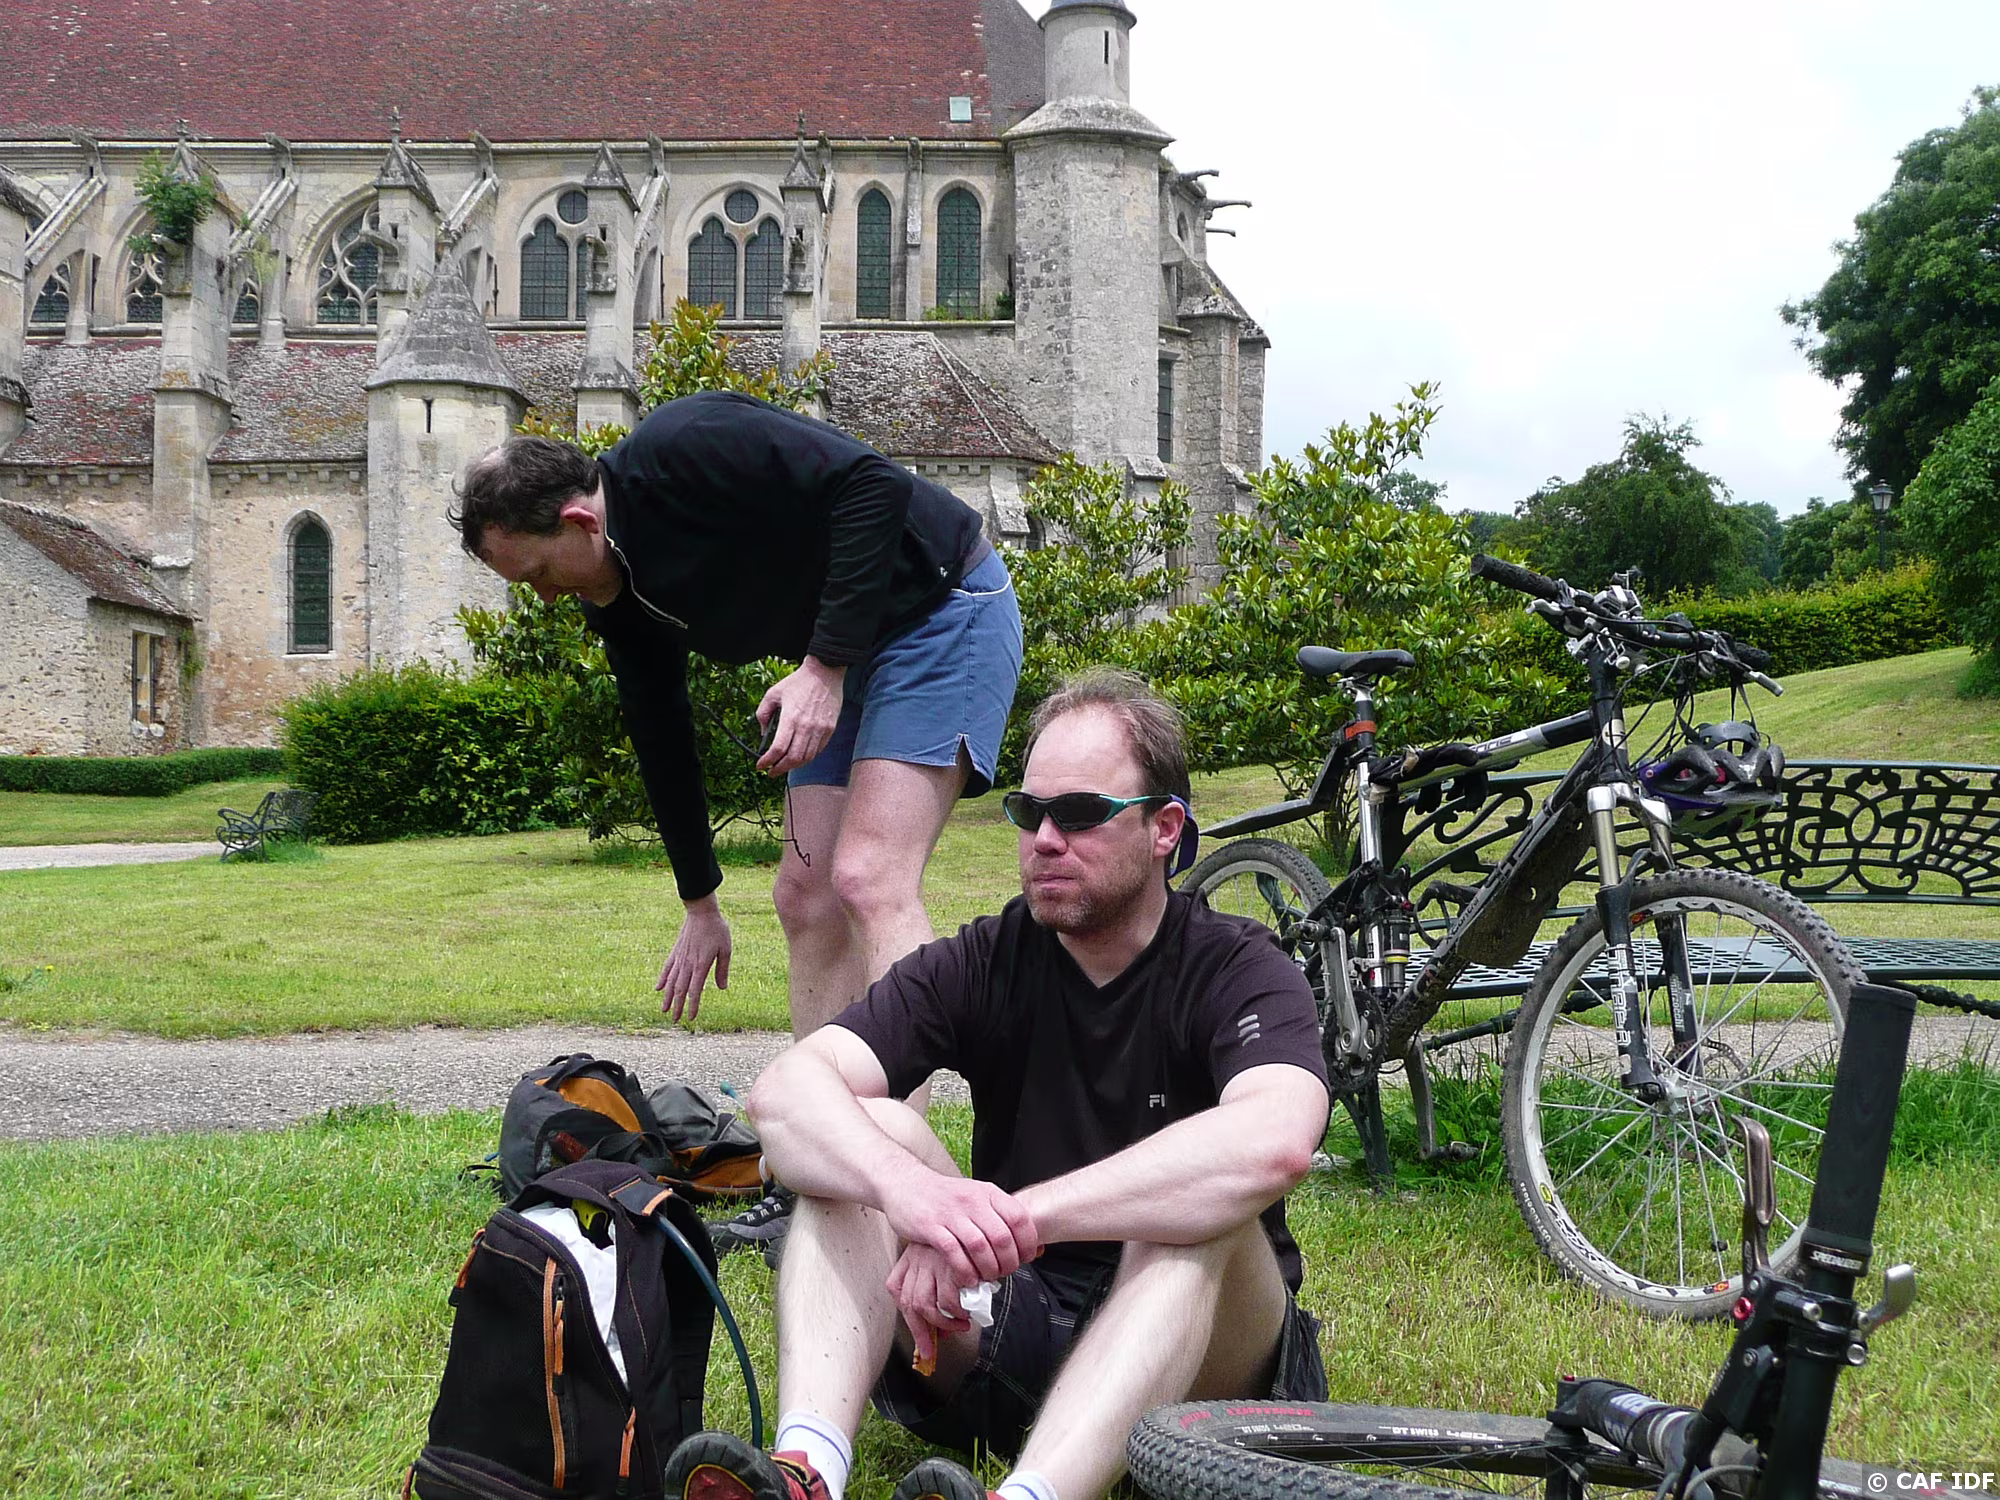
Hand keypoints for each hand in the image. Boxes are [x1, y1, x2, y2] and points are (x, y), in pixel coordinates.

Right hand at [657, 894, 730, 1020]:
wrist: (701, 912)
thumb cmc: (717, 930)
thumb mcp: (725, 949)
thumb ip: (722, 970)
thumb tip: (722, 988)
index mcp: (701, 965)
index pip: (695, 991)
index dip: (692, 1005)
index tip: (691, 1018)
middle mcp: (687, 964)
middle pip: (680, 990)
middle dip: (677, 1007)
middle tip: (675, 1021)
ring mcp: (679, 958)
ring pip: (671, 982)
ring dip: (667, 997)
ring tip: (664, 1010)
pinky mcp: (675, 952)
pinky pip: (667, 968)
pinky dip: (662, 979)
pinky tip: (658, 989)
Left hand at [756, 657, 845, 775]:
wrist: (824, 673)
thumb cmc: (798, 682)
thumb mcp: (773, 693)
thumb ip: (763, 713)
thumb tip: (763, 732)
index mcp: (790, 717)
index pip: (778, 748)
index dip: (767, 761)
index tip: (760, 765)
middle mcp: (806, 726)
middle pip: (793, 758)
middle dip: (779, 769)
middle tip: (771, 771)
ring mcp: (820, 729)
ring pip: (806, 758)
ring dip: (793, 766)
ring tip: (784, 766)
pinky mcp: (830, 729)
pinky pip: (817, 750)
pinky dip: (807, 758)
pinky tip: (798, 756)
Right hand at [879, 1169, 1039, 1285]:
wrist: (907, 1184)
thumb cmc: (945, 1197)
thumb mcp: (976, 1197)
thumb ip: (999, 1216)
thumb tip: (1031, 1244)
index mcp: (988, 1193)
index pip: (1019, 1217)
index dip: (1028, 1242)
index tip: (1027, 1257)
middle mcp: (972, 1201)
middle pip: (1002, 1237)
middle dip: (1008, 1262)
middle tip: (1005, 1272)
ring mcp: (951, 1213)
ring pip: (980, 1247)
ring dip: (988, 1269)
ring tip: (987, 1277)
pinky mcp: (931, 1227)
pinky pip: (954, 1253)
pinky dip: (965, 1270)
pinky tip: (968, 1279)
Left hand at [886, 1243, 972, 1372]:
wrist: (991, 1224)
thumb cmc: (972, 1245)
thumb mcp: (948, 1260)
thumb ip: (939, 1288)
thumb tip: (938, 1330)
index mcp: (913, 1253)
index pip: (895, 1286)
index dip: (905, 1311)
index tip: (917, 1332)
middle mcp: (918, 1256)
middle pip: (908, 1302)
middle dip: (919, 1332)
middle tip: (930, 1349)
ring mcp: (932, 1261)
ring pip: (923, 1305)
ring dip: (941, 1324)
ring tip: (959, 1326)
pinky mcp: (950, 1266)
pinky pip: (947, 1301)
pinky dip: (955, 1314)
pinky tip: (966, 1314)